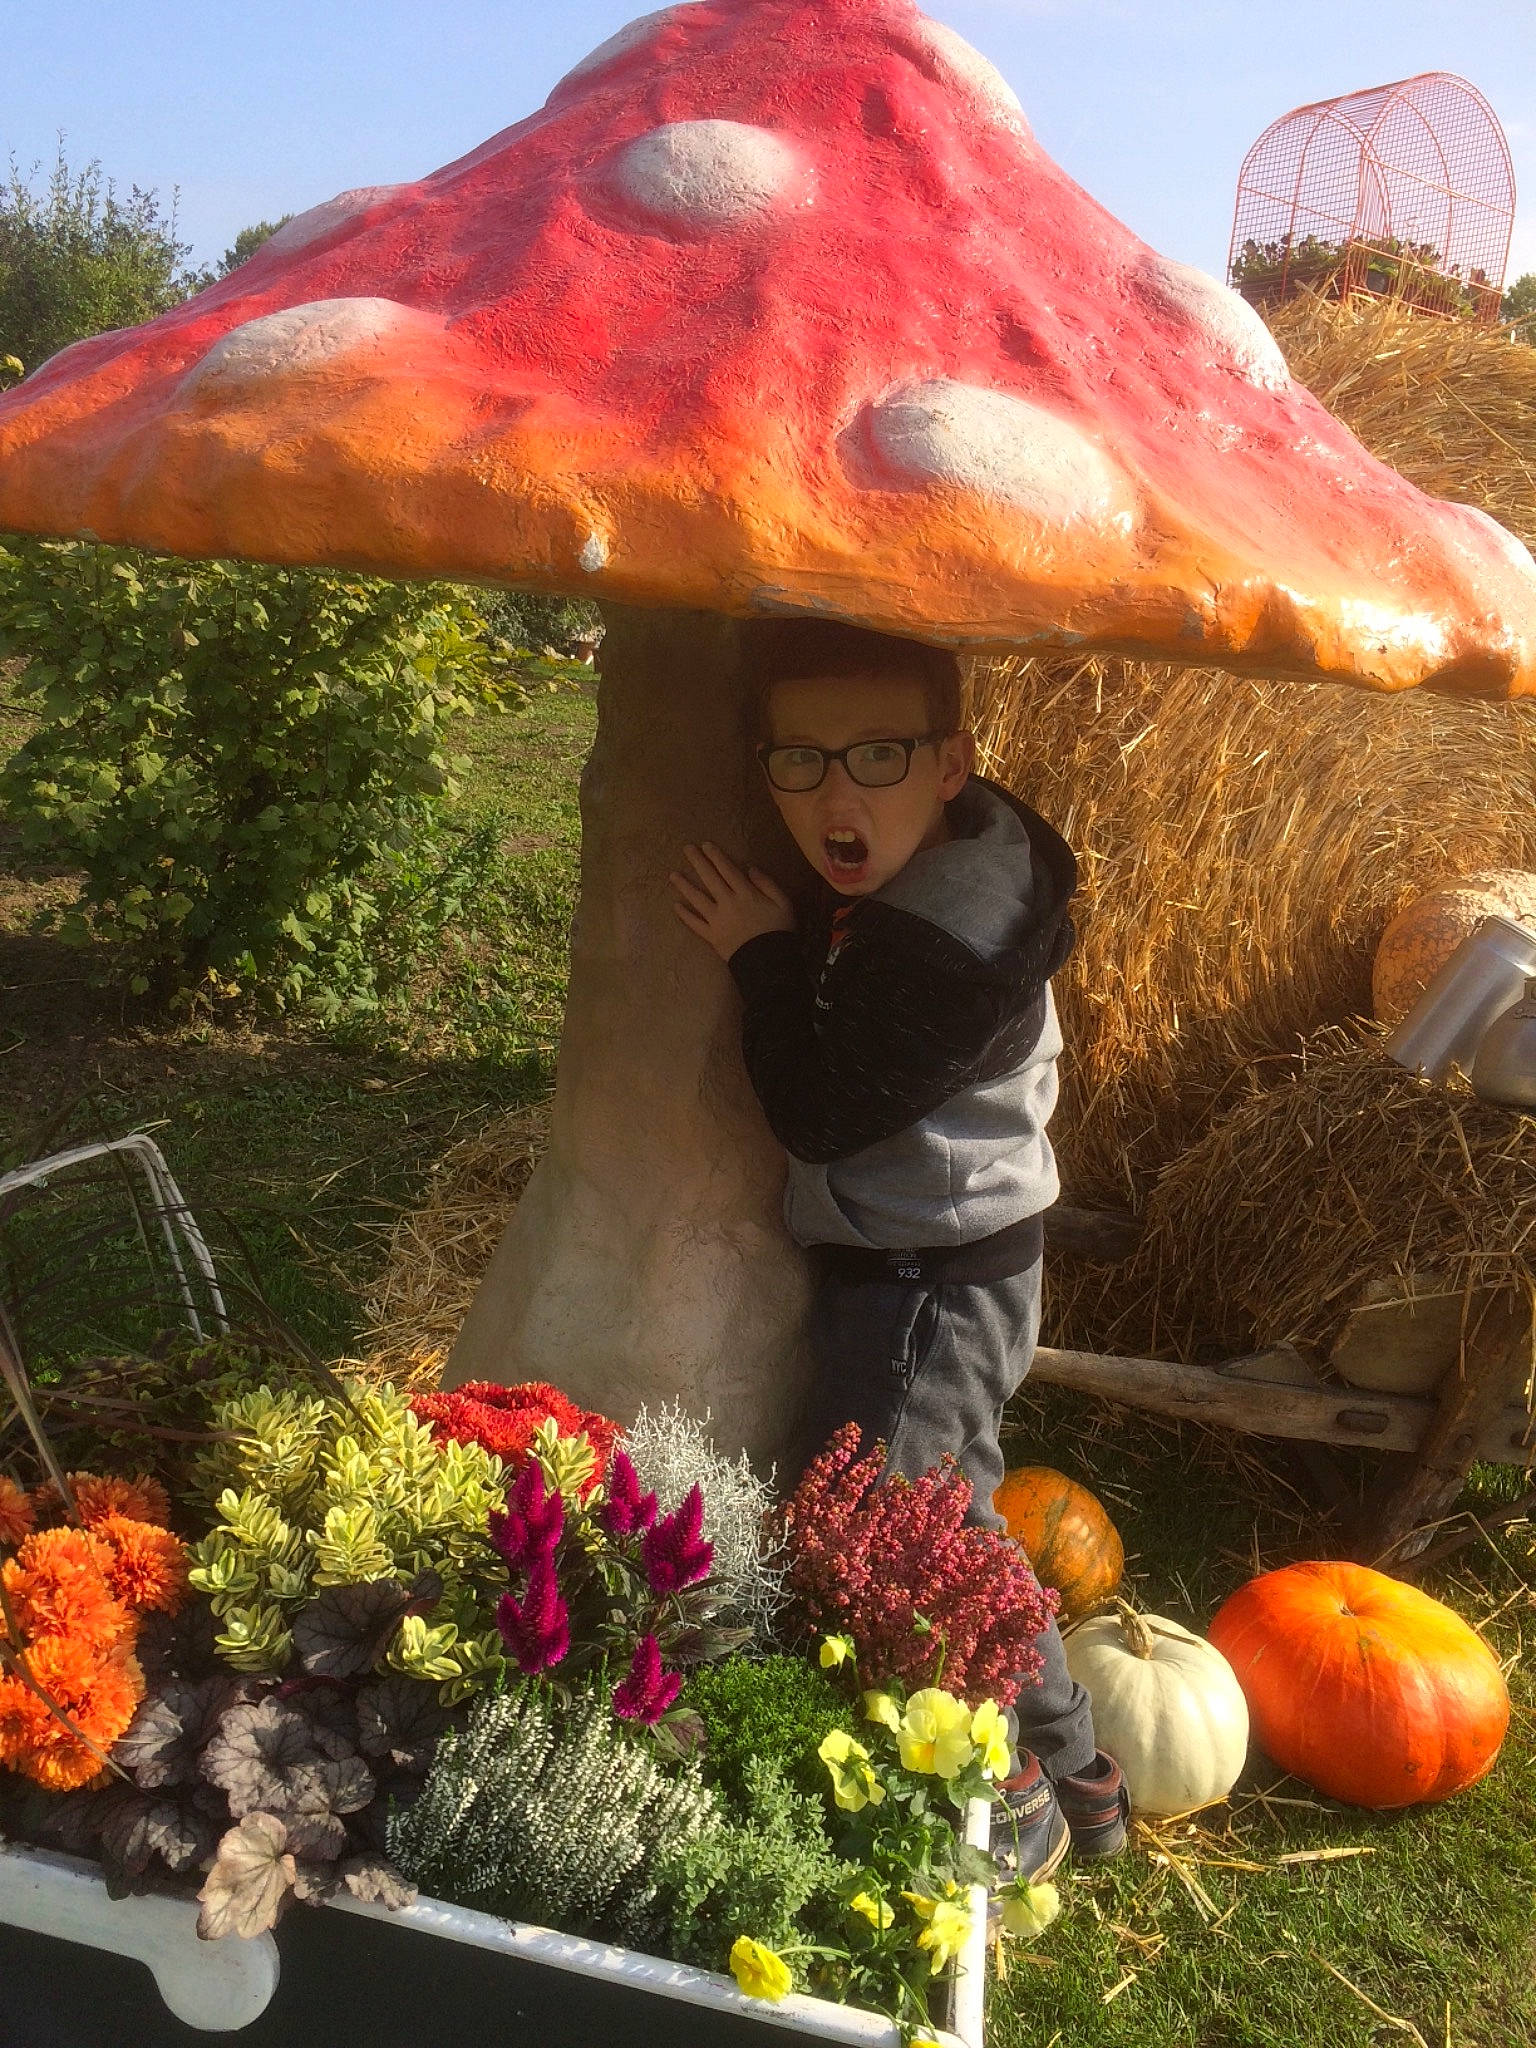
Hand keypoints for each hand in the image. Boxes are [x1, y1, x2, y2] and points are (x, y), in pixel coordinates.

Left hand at [670, 842, 795, 960]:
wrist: (769, 961)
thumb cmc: (779, 930)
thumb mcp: (783, 903)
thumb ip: (767, 883)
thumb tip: (750, 868)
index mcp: (746, 894)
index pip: (728, 870)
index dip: (716, 856)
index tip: (706, 845)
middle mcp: (728, 903)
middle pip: (710, 879)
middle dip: (698, 862)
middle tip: (686, 849)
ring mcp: (717, 920)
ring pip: (697, 899)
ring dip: (684, 886)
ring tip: (673, 875)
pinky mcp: (712, 936)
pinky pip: (695, 924)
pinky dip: (685, 915)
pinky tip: (676, 906)